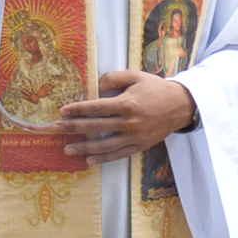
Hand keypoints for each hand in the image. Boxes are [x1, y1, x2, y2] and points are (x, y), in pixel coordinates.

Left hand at [54, 67, 194, 162]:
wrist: (181, 106)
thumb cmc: (156, 89)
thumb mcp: (136, 76)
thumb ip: (114, 78)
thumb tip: (96, 85)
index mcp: (127, 103)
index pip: (96, 108)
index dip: (78, 109)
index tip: (62, 111)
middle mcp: (129, 122)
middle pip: (95, 127)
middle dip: (73, 128)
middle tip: (56, 129)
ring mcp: (134, 137)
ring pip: (104, 145)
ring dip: (84, 148)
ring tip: (68, 149)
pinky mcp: (139, 146)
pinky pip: (118, 155)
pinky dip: (103, 159)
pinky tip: (89, 160)